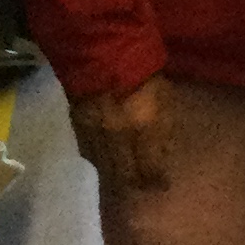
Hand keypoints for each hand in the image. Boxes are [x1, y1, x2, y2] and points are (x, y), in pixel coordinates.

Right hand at [67, 76, 172, 190]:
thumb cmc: (144, 73)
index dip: (156, 180)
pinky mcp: (78, 126)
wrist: (101, 52)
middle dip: (135, 185)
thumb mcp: (166, 100)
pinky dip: (99, 161)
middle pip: (126, 174)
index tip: (162, 187)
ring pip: (105, 166)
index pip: (150, 167)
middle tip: (142, 192)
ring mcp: (94, 133)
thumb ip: (164, 129)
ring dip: (116, 177)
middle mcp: (117, 136)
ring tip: (124, 185)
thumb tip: (163, 154)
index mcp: (144, 128)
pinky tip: (104, 164)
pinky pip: (89, 152)